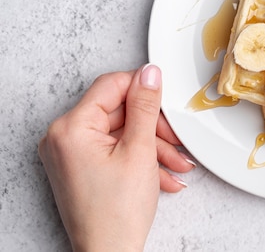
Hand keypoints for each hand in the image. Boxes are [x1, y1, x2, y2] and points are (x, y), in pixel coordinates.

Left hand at [38, 65, 194, 251]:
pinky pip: (115, 151)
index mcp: (71, 128)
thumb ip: (145, 107)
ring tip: (178, 166)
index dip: (143, 89)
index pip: (110, 86)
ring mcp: (71, 155)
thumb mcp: (140, 150)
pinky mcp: (81, 168)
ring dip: (154, 148)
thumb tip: (149, 73)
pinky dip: (141, 160)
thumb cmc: (117, 213)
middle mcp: (64, 138)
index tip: (165, 95)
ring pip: (121, 134)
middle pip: (119, 112)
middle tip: (177, 141)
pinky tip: (165, 176)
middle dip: (154, 128)